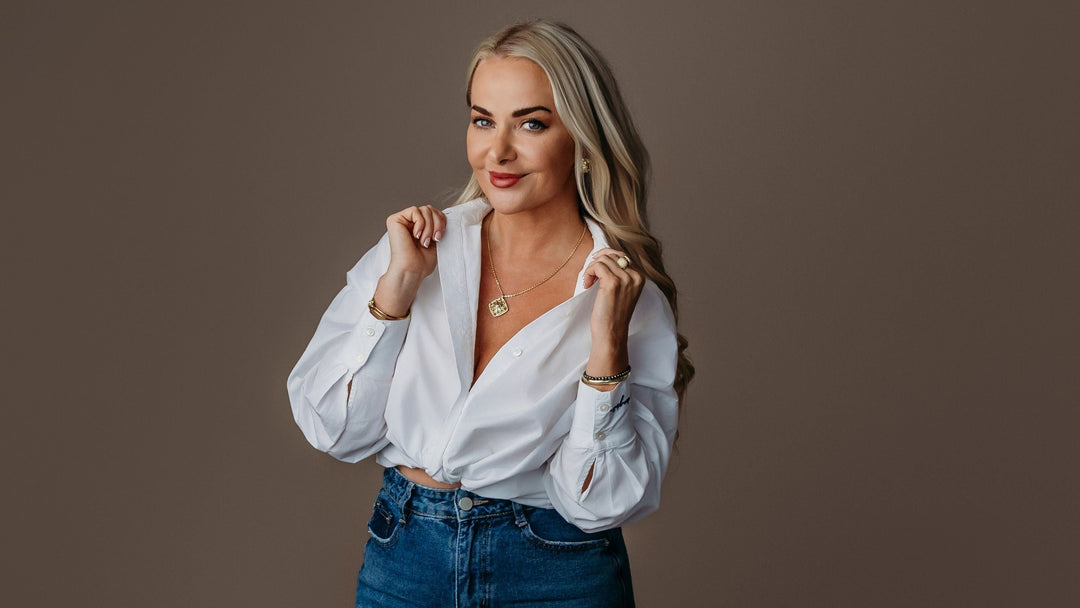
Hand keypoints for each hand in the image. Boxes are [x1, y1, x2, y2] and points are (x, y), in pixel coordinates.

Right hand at [373, 205, 445, 316]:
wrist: (412, 270)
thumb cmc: (423, 261)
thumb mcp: (436, 239)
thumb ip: (438, 224)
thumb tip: (447, 213)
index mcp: (419, 226)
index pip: (434, 212)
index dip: (441, 221)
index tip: (439, 237)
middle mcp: (409, 222)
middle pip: (430, 209)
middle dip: (437, 223)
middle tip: (435, 238)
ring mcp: (402, 220)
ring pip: (424, 209)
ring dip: (429, 226)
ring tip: (424, 241)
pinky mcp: (394, 220)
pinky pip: (415, 210)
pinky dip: (420, 224)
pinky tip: (416, 236)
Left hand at [582, 248, 643, 381]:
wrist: (611, 334)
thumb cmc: (613, 315)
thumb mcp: (622, 292)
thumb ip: (619, 275)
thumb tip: (604, 256)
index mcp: (640, 277)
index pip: (622, 255)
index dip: (605, 257)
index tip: (595, 268)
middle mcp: (635, 276)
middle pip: (611, 255)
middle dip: (597, 263)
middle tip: (590, 277)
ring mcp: (625, 278)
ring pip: (602, 259)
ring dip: (591, 269)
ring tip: (588, 283)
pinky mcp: (612, 282)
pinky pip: (596, 266)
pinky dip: (588, 273)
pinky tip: (587, 285)